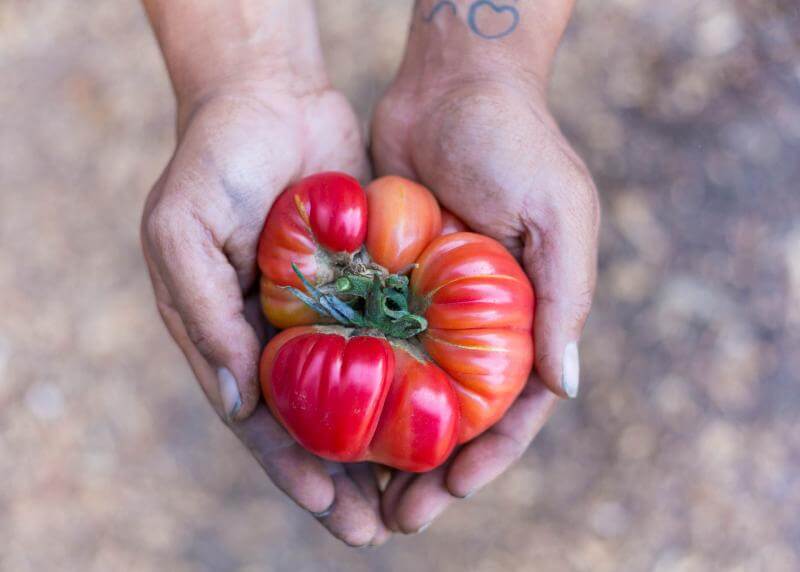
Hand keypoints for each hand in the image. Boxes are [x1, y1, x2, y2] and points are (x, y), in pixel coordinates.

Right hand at [141, 79, 390, 545]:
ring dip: (388, 443)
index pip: (264, 422)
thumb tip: (235, 405)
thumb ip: (202, 315)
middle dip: (348, 479)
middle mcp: (285, 335)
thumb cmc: (214, 160)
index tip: (332, 512)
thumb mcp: (182, 232)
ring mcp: (332, 310)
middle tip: (387, 526)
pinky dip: (415, 375)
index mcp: (234, 338)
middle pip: (320, 422)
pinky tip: (447, 409)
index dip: (295, 471)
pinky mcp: (373, 280)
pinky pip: (396, 334)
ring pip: (364, 391)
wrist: (270, 95)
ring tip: (424, 491)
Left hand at [370, 69, 599, 530]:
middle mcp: (479, 320)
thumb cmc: (515, 142)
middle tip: (396, 517)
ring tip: (357, 492)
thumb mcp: (558, 215)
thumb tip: (566, 387)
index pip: (515, 406)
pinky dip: (356, 385)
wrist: (451, 83)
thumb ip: (564, 299)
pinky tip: (327, 422)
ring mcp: (430, 304)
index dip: (489, 456)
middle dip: (431, 469)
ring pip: (409, 391)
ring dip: (387, 443)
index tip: (452, 492)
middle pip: (456, 414)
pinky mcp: (387, 281)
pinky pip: (370, 343)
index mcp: (528, 314)